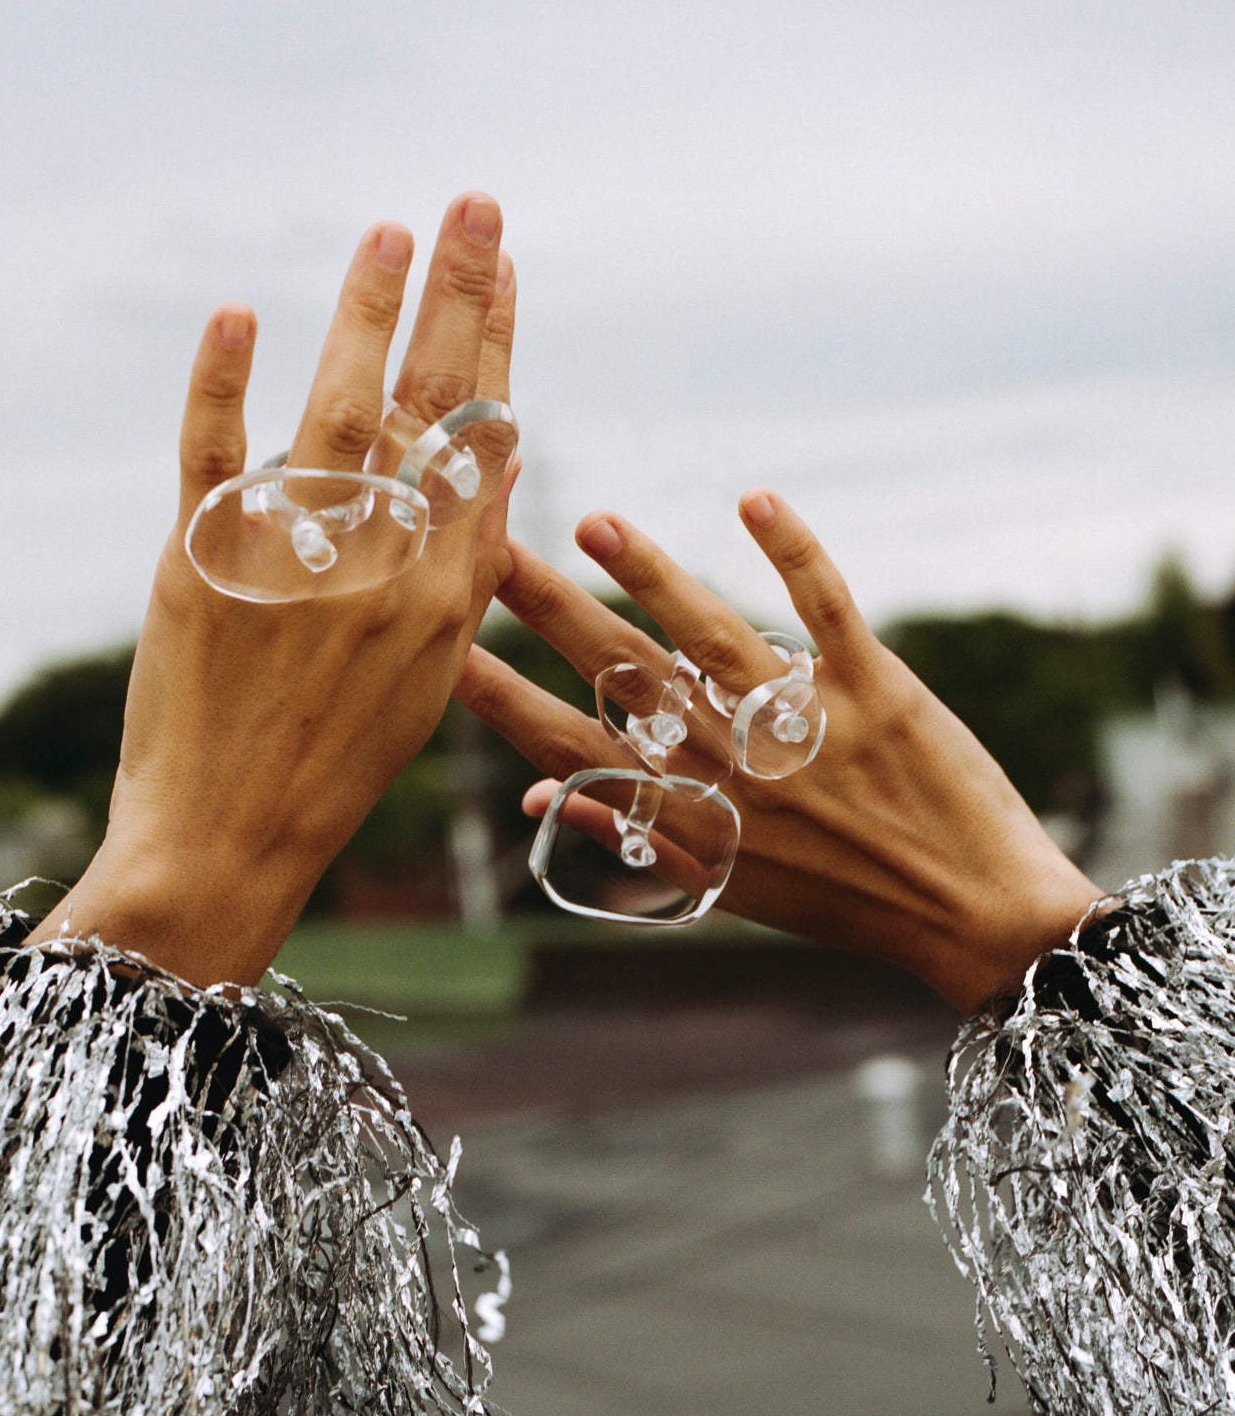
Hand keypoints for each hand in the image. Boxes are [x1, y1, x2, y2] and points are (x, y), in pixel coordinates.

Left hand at [28, 193, 516, 986]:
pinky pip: (213, 456)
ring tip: (387, 233)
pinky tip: (238, 314)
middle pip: (431, 407)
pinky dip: (221, 382)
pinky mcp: (202, 565)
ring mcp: (294, 563)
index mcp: (448, 597)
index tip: (506, 270)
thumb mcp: (426, 674)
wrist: (232, 837)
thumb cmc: (337, 764)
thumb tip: (479, 473)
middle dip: (460, 295)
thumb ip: (455, 572)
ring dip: (364, 312)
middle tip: (476, 204)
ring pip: (339, 410)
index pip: (483, 441)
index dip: (497, 346)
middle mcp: (384, 568)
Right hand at [457, 495, 1102, 1012]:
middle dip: (550, 613)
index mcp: (688, 816)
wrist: (969, 916)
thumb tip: (537, 794)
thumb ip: (630, 835)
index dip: (502, 699)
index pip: (572, 748)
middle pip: (623, 677)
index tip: (446, 653)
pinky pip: (823, 607)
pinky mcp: (872, 689)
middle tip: (490, 554)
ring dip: (648, 573)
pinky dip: (791, 551)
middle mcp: (732, 767)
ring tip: (592, 522)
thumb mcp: (723, 885)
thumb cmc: (839, 899)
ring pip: (707, 635)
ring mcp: (800, 724)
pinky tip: (752, 499)